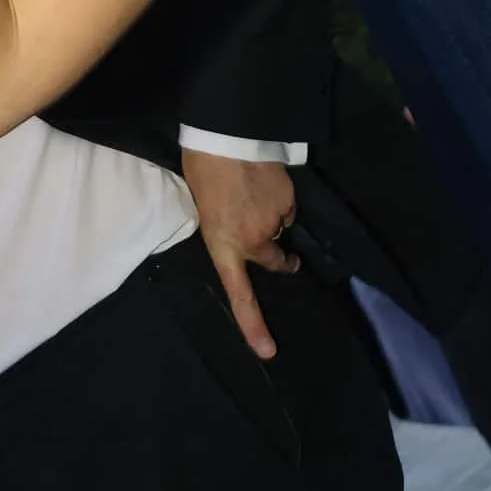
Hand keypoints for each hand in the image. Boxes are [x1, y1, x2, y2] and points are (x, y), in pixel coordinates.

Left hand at [179, 150, 298, 359]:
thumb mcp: (203, 210)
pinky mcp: (288, 202)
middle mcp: (252, 241)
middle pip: (275, 261)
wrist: (225, 138)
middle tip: (285, 256)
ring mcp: (273, 222)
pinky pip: (288, 207)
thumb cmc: (202, 171)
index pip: (240, 295)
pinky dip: (281, 200)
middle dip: (280, 258)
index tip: (268, 351)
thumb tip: (240, 233)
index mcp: (223, 246)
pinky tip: (266, 182)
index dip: (253, 326)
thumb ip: (224, 231)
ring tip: (255, 192)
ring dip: (272, 217)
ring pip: (280, 227)